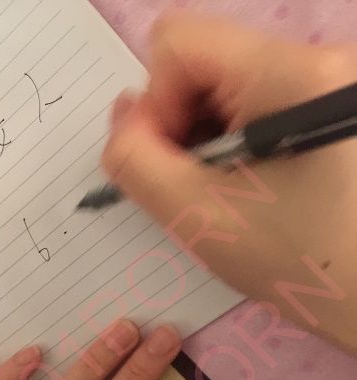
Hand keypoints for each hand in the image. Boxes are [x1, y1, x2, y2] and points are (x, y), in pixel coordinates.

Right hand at [102, 12, 356, 350]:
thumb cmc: (298, 262)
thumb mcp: (195, 215)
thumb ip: (134, 158)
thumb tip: (126, 113)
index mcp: (289, 73)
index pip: (178, 44)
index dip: (157, 103)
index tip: (177, 162)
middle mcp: (315, 61)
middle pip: (202, 62)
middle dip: (181, 123)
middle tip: (198, 183)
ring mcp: (326, 82)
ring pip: (223, 84)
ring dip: (205, 136)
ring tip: (228, 189)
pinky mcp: (327, 105)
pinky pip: (252, 102)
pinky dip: (232, 140)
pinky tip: (249, 182)